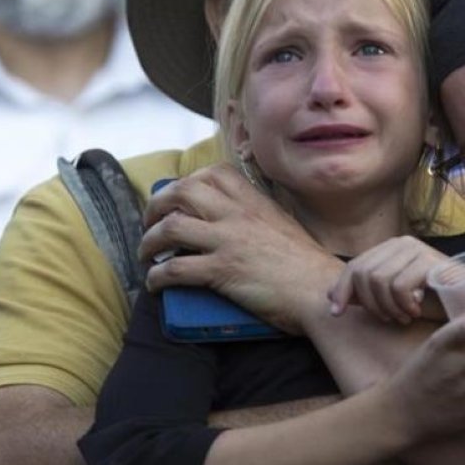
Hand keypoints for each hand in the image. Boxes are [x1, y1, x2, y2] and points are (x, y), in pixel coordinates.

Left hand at [140, 163, 343, 332]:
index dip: (187, 181)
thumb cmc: (307, 265)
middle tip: (150, 223)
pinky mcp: (222, 271)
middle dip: (156, 205)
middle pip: (182, 191)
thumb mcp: (283, 225)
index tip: (178, 199)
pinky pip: (175, 268)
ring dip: (148, 241)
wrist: (318, 291)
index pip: (213, 172)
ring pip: (171, 227)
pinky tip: (155, 285)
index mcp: (254, 201)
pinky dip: (156, 276)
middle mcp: (238, 214)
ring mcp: (228, 241)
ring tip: (146, 255)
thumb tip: (235, 220)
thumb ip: (259, 216)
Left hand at [329, 236, 448, 323]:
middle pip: (363, 274)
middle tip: (389, 318)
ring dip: (388, 307)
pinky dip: (403, 306)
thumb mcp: (392, 301)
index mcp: (391, 248)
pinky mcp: (431, 261)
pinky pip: (399, 286)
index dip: (341, 290)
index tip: (336, 313)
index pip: (354, 266)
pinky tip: (416, 311)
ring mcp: (418, 249)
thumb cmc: (435, 302)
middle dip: (370, 304)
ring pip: (379, 280)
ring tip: (404, 316)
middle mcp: (403, 243)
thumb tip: (330, 295)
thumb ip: (364, 295)